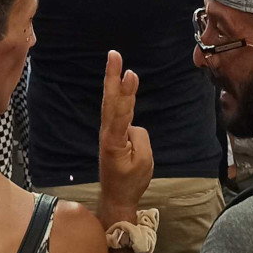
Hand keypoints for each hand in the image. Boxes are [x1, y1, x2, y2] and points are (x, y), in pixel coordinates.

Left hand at [97, 50, 152, 212]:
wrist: (117, 198)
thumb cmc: (131, 182)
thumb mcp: (144, 162)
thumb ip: (140, 137)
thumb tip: (133, 125)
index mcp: (113, 141)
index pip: (121, 111)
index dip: (127, 92)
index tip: (131, 73)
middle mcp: (108, 133)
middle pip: (111, 100)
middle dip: (112, 76)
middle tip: (113, 55)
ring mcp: (108, 133)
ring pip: (113, 104)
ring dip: (115, 82)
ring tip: (116, 62)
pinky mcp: (113, 134)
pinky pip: (117, 112)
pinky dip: (120, 96)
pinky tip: (121, 84)